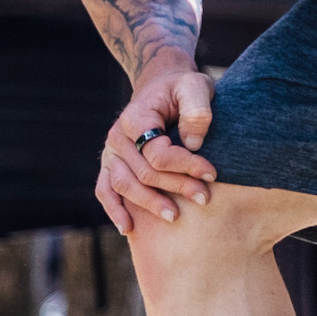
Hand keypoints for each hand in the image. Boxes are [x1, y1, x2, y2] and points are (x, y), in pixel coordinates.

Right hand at [96, 62, 216, 233]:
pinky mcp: (110, 164)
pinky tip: (127, 228)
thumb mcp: (195, 87)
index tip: (211, 173)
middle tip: (205, 197)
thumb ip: (197, 110)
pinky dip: (114, 209)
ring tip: (175, 217)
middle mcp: (118, 136)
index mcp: (136, 116)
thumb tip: (194, 144)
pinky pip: (105, 189)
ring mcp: (111, 152)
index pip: (157, 152)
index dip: (185, 165)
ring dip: (149, 204)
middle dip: (176, 187)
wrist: (161, 88)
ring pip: (124, 185)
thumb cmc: (181, 90)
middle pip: (144, 172)